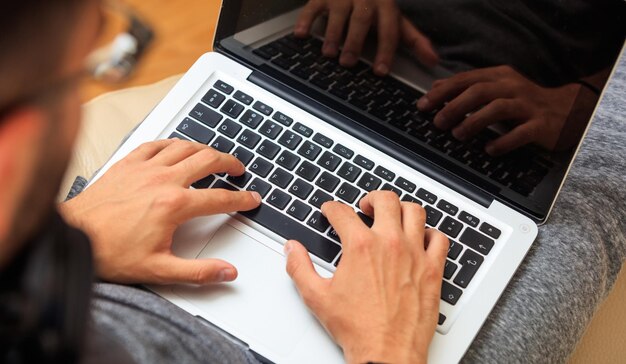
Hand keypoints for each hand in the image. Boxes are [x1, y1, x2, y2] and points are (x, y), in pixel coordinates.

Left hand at [59, 139, 260, 284]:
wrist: (73, 237)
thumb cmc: (110, 252)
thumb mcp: (159, 270)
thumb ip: (199, 272)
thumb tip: (227, 272)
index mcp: (174, 205)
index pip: (219, 198)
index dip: (241, 198)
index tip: (251, 198)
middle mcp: (162, 180)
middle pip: (207, 161)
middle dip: (229, 163)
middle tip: (238, 169)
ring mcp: (144, 168)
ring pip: (185, 146)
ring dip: (205, 148)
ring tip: (214, 155)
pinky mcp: (127, 163)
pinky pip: (157, 143)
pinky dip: (173, 143)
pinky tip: (177, 148)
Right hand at [284, 191, 448, 362]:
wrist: (386, 353)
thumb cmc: (357, 328)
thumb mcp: (316, 297)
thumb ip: (300, 267)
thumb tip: (292, 249)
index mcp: (360, 247)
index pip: (343, 212)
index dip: (332, 208)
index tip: (331, 210)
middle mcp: (389, 244)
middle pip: (384, 200)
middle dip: (371, 199)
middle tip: (365, 207)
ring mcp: (414, 254)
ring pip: (414, 212)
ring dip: (401, 209)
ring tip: (393, 216)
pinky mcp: (433, 269)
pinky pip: (439, 238)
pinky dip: (430, 234)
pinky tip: (421, 239)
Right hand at [295, 0, 438, 74]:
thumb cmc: (375, 4)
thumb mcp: (396, 18)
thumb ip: (413, 39)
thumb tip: (434, 61)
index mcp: (385, 6)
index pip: (389, 29)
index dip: (386, 50)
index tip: (380, 71)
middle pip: (361, 20)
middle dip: (355, 41)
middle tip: (348, 62)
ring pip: (338, 13)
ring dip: (332, 34)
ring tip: (328, 53)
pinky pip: (312, 7)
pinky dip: (305, 21)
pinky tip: (301, 35)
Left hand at [418, 65, 580, 154]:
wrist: (569, 109)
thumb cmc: (525, 101)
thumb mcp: (496, 88)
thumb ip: (467, 87)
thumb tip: (436, 87)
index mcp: (499, 77)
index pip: (466, 80)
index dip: (442, 92)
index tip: (423, 105)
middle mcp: (513, 88)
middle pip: (480, 91)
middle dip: (454, 106)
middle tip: (437, 122)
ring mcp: (528, 106)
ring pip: (498, 108)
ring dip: (474, 121)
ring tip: (458, 134)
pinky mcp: (541, 125)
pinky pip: (521, 133)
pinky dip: (503, 141)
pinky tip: (489, 149)